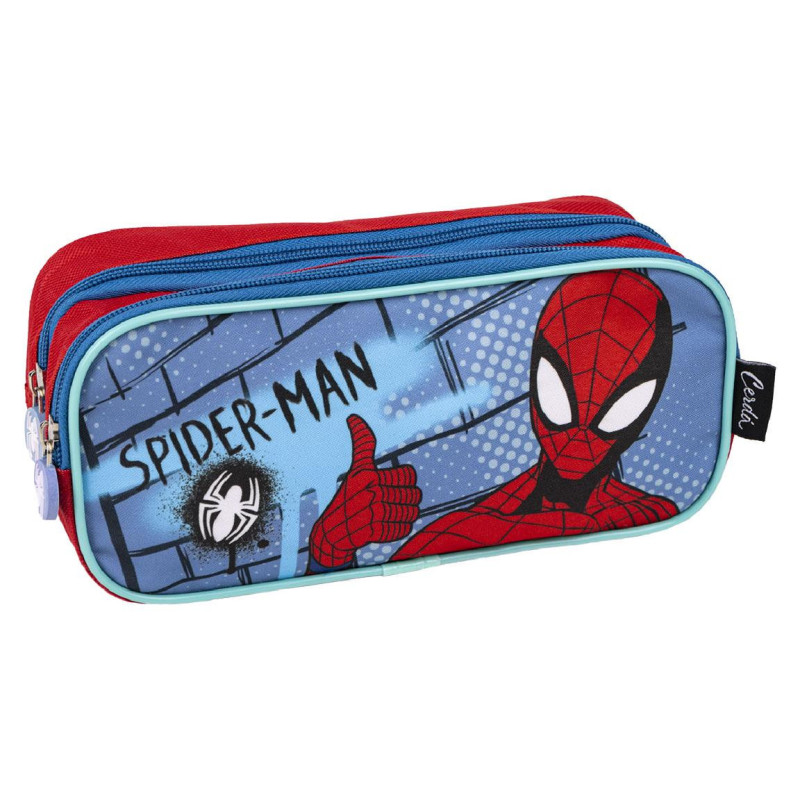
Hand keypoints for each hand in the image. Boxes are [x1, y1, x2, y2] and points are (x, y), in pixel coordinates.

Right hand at [309, 415, 421, 567]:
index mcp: (369, 475)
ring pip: (411, 512)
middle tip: (393, 500)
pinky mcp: (374, 532)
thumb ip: (362, 444)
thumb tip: (354, 418)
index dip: (406, 479)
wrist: (332, 531)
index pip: (409, 474)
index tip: (393, 483)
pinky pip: (403, 529)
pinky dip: (399, 528)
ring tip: (392, 513)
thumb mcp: (355, 469)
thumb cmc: (348, 496)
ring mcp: (373, 513)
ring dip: (406, 514)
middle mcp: (371, 492)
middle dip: (407, 499)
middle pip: (413, 495)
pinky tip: (388, 525)